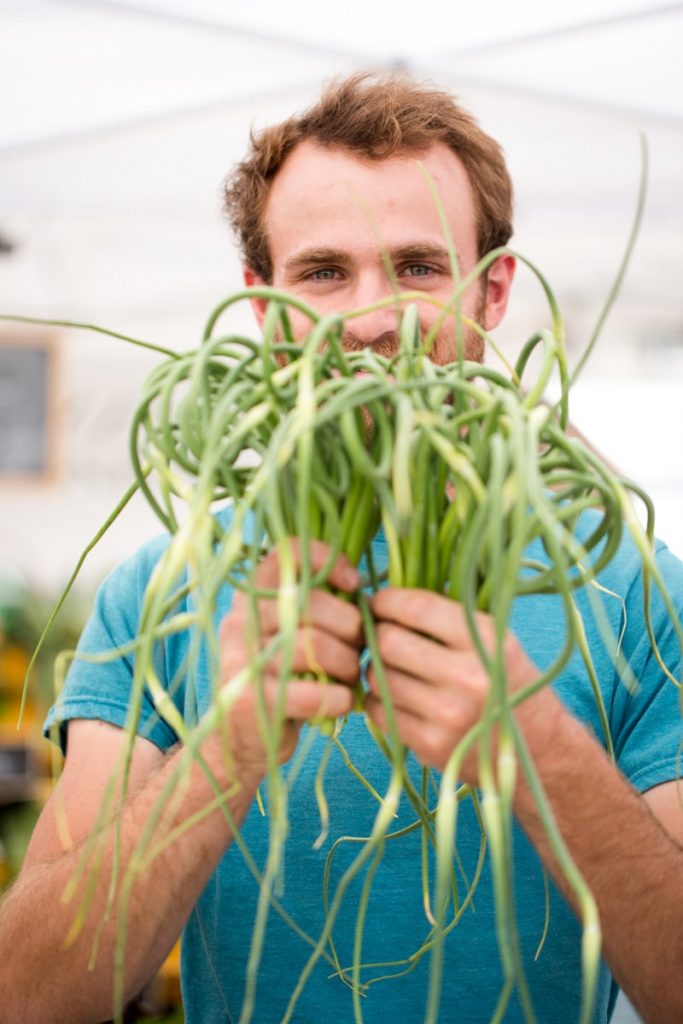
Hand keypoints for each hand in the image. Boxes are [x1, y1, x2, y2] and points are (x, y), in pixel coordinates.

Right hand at [215, 540, 363, 785]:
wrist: (241, 740)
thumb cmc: (282, 678)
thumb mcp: (290, 633)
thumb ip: (316, 605)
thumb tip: (362, 588)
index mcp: (250, 595)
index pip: (288, 552)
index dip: (328, 560)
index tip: (353, 586)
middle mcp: (239, 620)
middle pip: (314, 602)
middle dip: (352, 627)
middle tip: (359, 648)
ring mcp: (241, 660)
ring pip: (317, 645)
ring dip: (348, 664)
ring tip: (351, 676)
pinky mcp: (251, 701)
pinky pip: (315, 692)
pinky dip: (341, 698)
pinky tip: (343, 701)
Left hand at [365, 588, 558, 785]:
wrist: (541, 750)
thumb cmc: (510, 684)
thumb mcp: (496, 641)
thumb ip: (448, 618)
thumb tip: (388, 597)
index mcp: (486, 639)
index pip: (417, 608)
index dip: (387, 601)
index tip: (380, 603)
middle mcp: (468, 676)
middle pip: (389, 642)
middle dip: (377, 635)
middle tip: (383, 636)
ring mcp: (448, 714)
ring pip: (378, 677)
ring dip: (377, 669)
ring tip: (394, 669)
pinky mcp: (432, 745)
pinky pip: (379, 710)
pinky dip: (379, 700)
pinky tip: (398, 698)